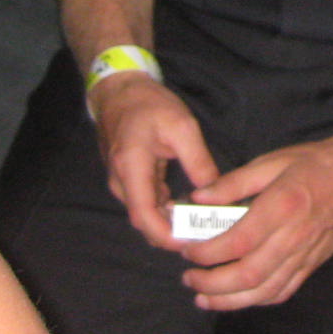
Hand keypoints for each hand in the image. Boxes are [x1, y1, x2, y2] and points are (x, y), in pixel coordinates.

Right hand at [89, 73, 219, 249]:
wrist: (119, 91)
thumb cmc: (149, 104)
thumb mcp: (182, 126)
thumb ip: (197, 161)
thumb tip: (213, 192)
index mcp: (131, 168)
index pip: (144, 216)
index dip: (166, 235)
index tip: (191, 243)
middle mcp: (121, 182)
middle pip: (144, 220)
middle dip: (171, 233)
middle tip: (204, 236)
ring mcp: (122, 181)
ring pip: (145, 212)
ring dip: (169, 222)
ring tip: (202, 223)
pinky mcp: (128, 178)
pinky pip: (146, 200)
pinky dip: (165, 209)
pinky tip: (188, 208)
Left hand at [172, 111, 332, 311]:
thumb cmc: (318, 162)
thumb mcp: (274, 160)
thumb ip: (235, 182)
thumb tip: (199, 197)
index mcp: (283, 205)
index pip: (238, 240)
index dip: (207, 251)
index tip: (187, 249)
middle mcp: (295, 236)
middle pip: (248, 274)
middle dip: (212, 282)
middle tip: (189, 277)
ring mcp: (306, 255)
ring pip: (264, 291)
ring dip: (229, 300)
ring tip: (203, 296)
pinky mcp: (313, 265)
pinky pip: (282, 291)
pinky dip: (256, 300)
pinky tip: (237, 297)